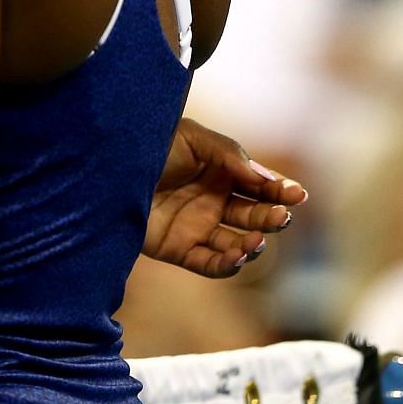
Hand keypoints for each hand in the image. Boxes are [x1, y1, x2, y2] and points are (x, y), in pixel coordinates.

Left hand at [144, 117, 307, 278]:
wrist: (105, 163)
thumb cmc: (147, 143)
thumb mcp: (192, 138)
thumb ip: (230, 156)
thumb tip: (268, 181)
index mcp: (220, 173)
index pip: (259, 187)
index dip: (280, 192)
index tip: (297, 194)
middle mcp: (212, 202)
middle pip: (253, 216)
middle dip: (271, 217)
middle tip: (281, 215)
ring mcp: (196, 227)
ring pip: (237, 244)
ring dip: (253, 245)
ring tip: (257, 238)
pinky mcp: (177, 248)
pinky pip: (209, 264)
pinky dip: (227, 265)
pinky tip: (238, 255)